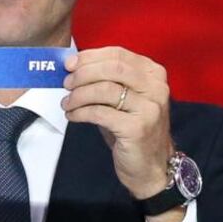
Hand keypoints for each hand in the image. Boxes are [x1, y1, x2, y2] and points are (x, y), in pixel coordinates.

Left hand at [62, 46, 182, 221]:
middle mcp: (156, 88)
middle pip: (112, 68)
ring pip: (105, 90)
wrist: (152, 167)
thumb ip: (106, 80)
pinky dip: (81, 112)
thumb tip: (73, 68)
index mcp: (153, 74)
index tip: (69, 64)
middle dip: (83, 74)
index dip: (90, 57)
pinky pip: (100, 113)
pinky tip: (72, 116)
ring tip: (67, 103)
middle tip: (66, 83)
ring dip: (79, 95)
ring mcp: (149, 108)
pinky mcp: (137, 128)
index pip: (118, 54)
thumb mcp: (124, 99)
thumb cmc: (133, 129)